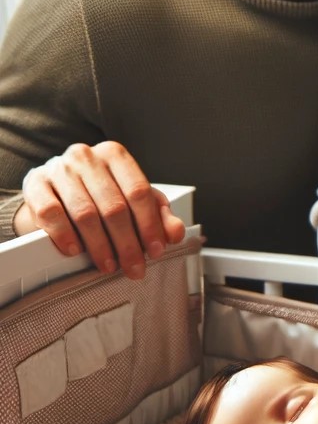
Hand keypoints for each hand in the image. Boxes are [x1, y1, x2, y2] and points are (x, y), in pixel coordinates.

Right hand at [16, 141, 185, 278]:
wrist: (54, 191)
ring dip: (99, 245)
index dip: (150, 225)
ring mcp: (58, 169)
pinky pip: (51, 213)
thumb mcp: (133, 200)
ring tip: (108, 266)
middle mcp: (87, 157)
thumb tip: (176, 233)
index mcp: (115, 155)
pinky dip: (65, 235)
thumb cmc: (99, 194)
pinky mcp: (35, 184)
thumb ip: (158, 214)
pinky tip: (75, 250)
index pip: (139, 192)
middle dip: (127, 243)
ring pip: (85, 213)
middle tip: (134, 267)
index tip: (156, 250)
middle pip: (114, 206)